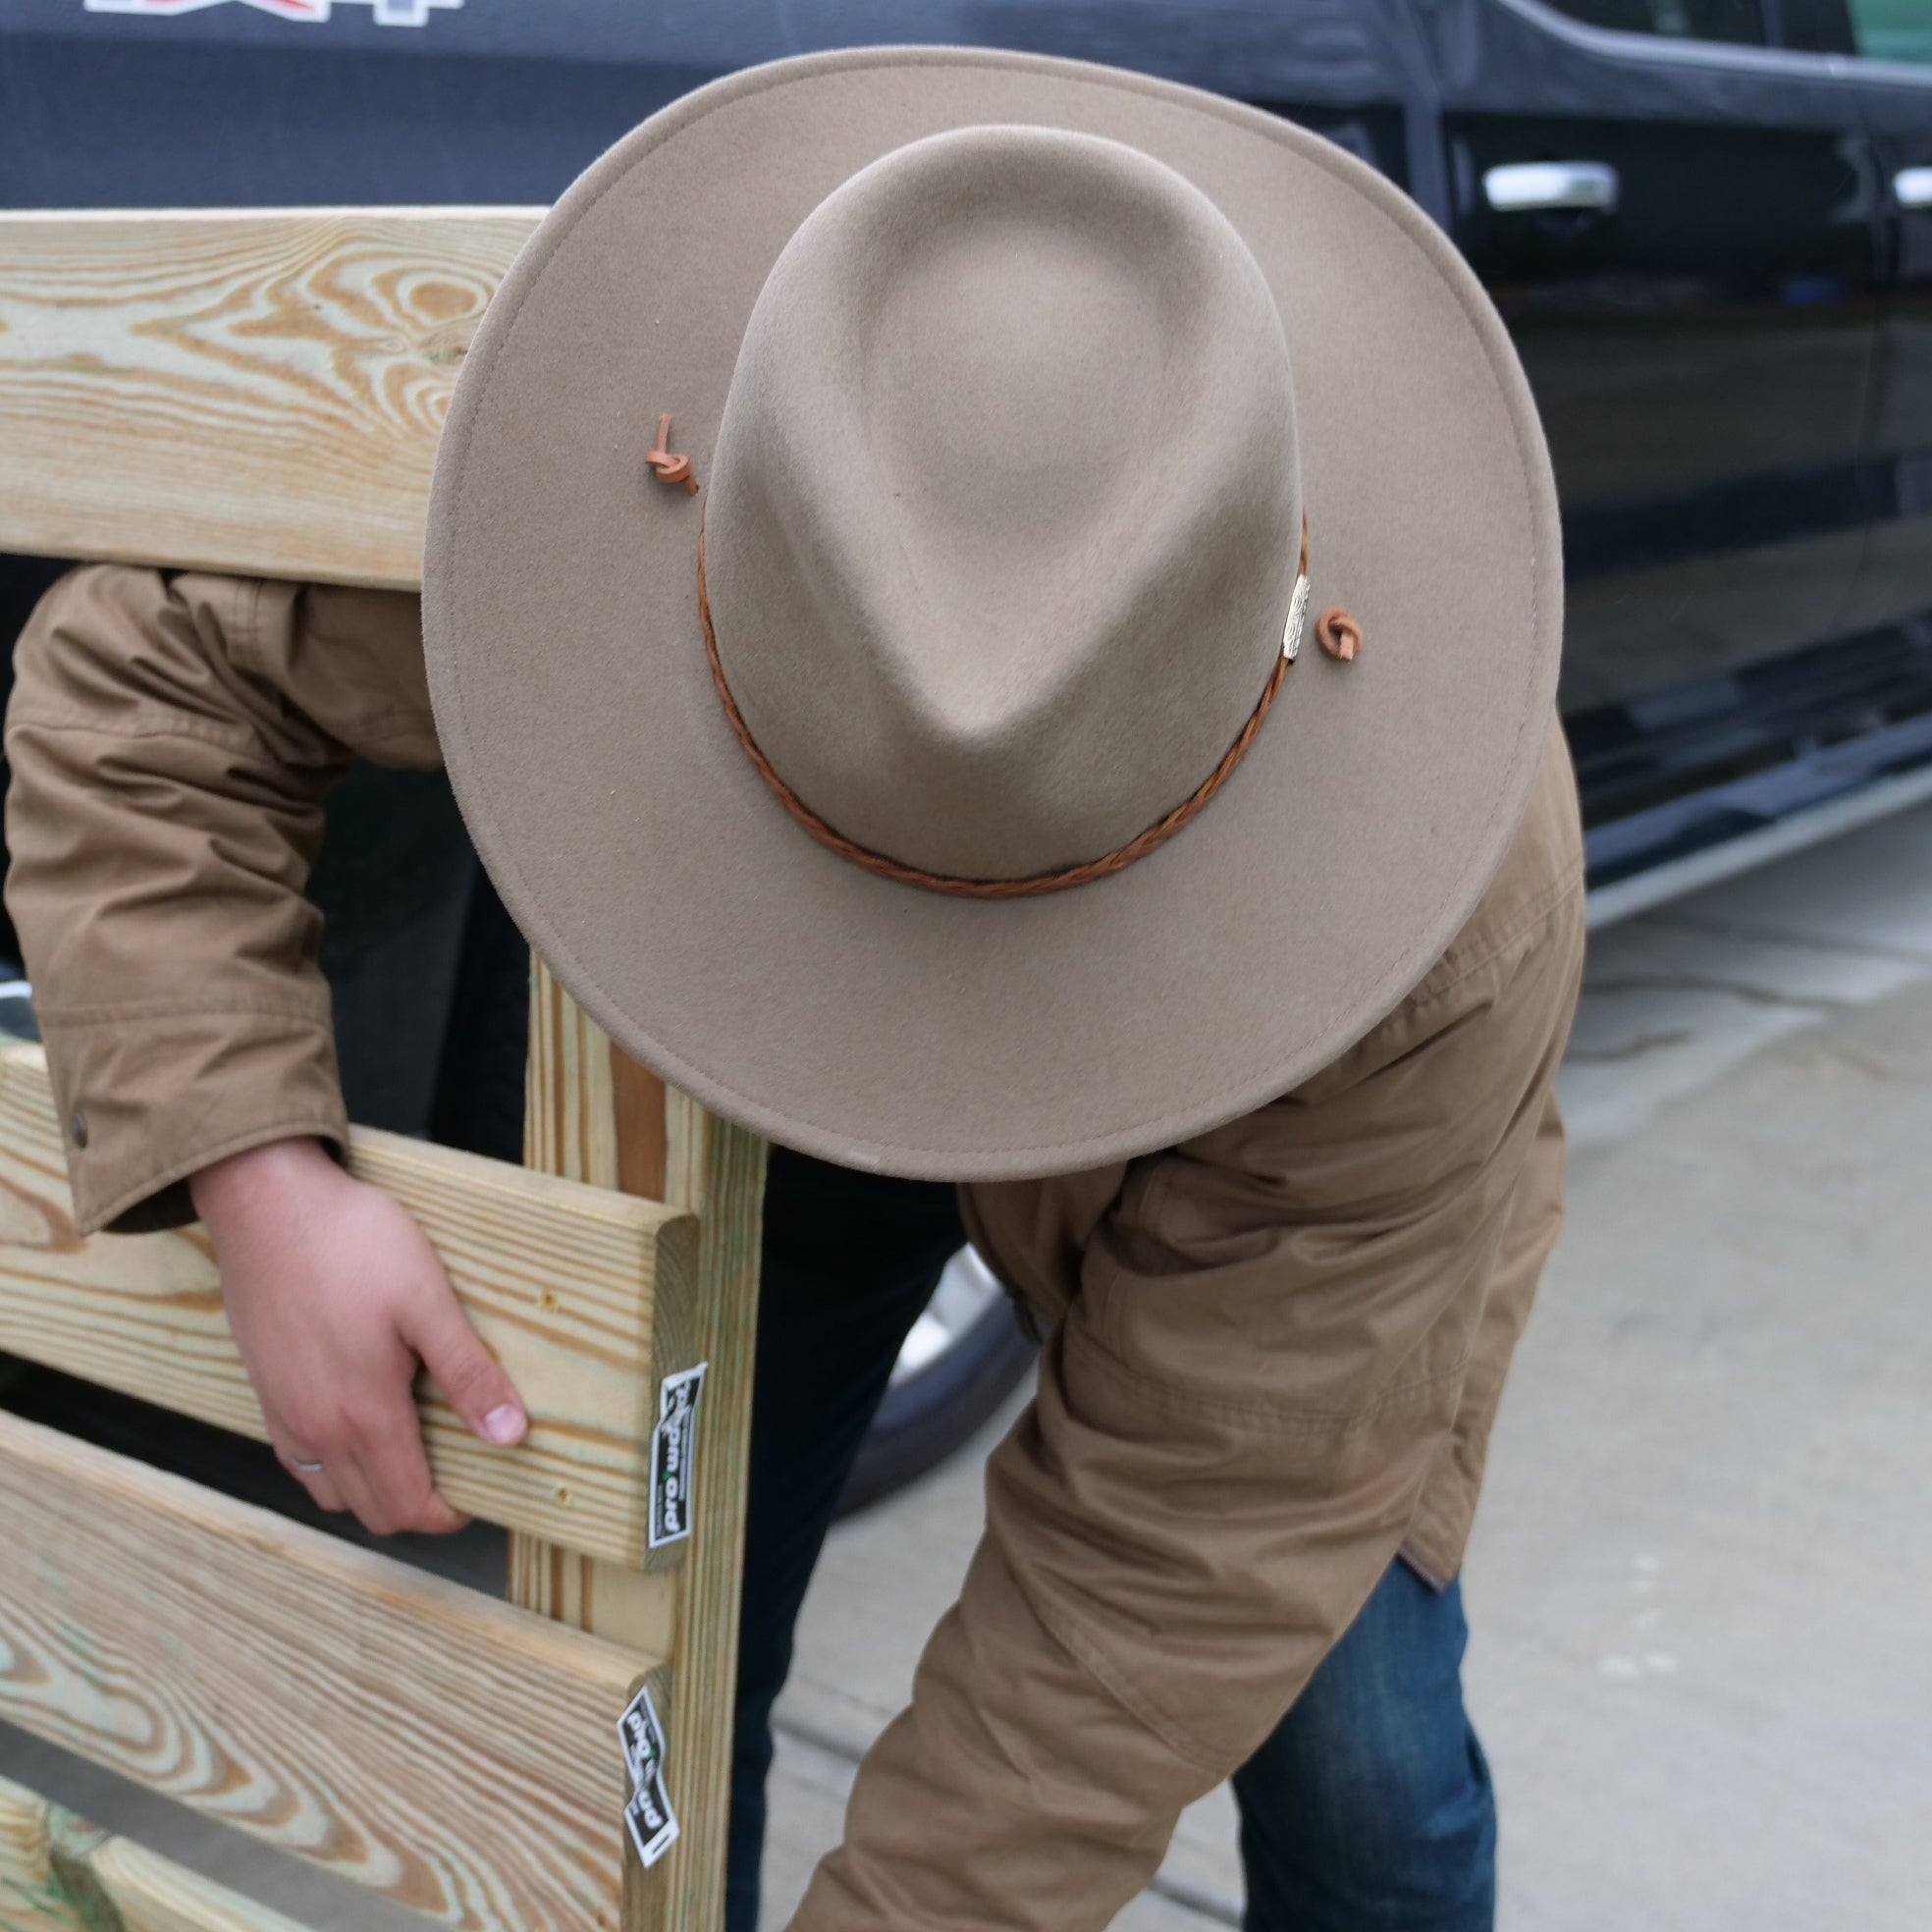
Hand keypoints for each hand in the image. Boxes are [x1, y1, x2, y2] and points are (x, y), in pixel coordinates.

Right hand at [191, 1137, 527, 1535]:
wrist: (267, 1205)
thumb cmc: (353, 1244)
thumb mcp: (427, 1301)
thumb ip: (468, 1374)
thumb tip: (510, 1435)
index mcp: (363, 1415)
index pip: (408, 1507)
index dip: (449, 1513)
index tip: (479, 1488)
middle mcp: (317, 1430)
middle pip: (371, 1511)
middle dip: (417, 1505)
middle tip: (456, 1466)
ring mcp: (284, 1414)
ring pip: (332, 1491)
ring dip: (373, 1487)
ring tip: (414, 1445)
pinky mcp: (265, 1390)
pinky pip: (301, 1460)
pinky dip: (336, 1463)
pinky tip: (361, 1420)